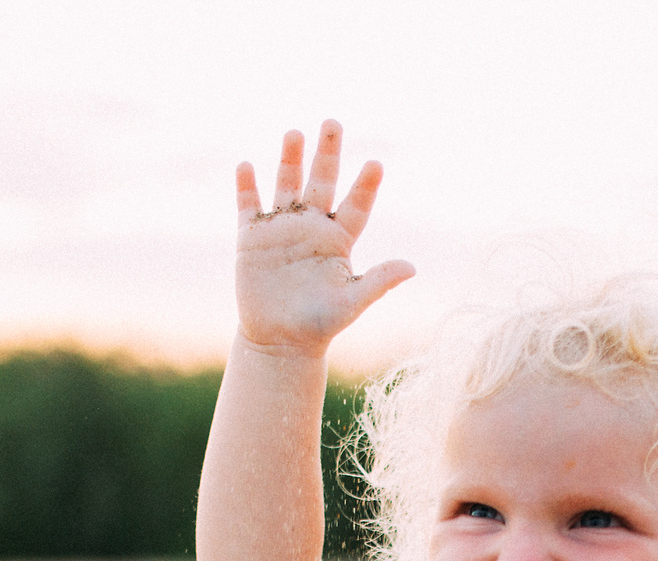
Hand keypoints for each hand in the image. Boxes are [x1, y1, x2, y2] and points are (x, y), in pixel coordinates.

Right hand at [234, 120, 414, 356]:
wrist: (279, 341)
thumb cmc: (319, 325)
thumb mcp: (351, 303)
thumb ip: (378, 282)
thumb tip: (412, 267)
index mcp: (339, 239)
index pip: (356, 205)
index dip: (366, 186)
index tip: (377, 164)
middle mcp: (312, 226)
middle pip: (322, 181)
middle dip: (327, 153)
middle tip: (333, 123)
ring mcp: (282, 229)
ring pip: (287, 184)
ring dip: (289, 159)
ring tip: (294, 134)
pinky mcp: (252, 238)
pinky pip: (248, 206)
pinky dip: (246, 187)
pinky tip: (246, 165)